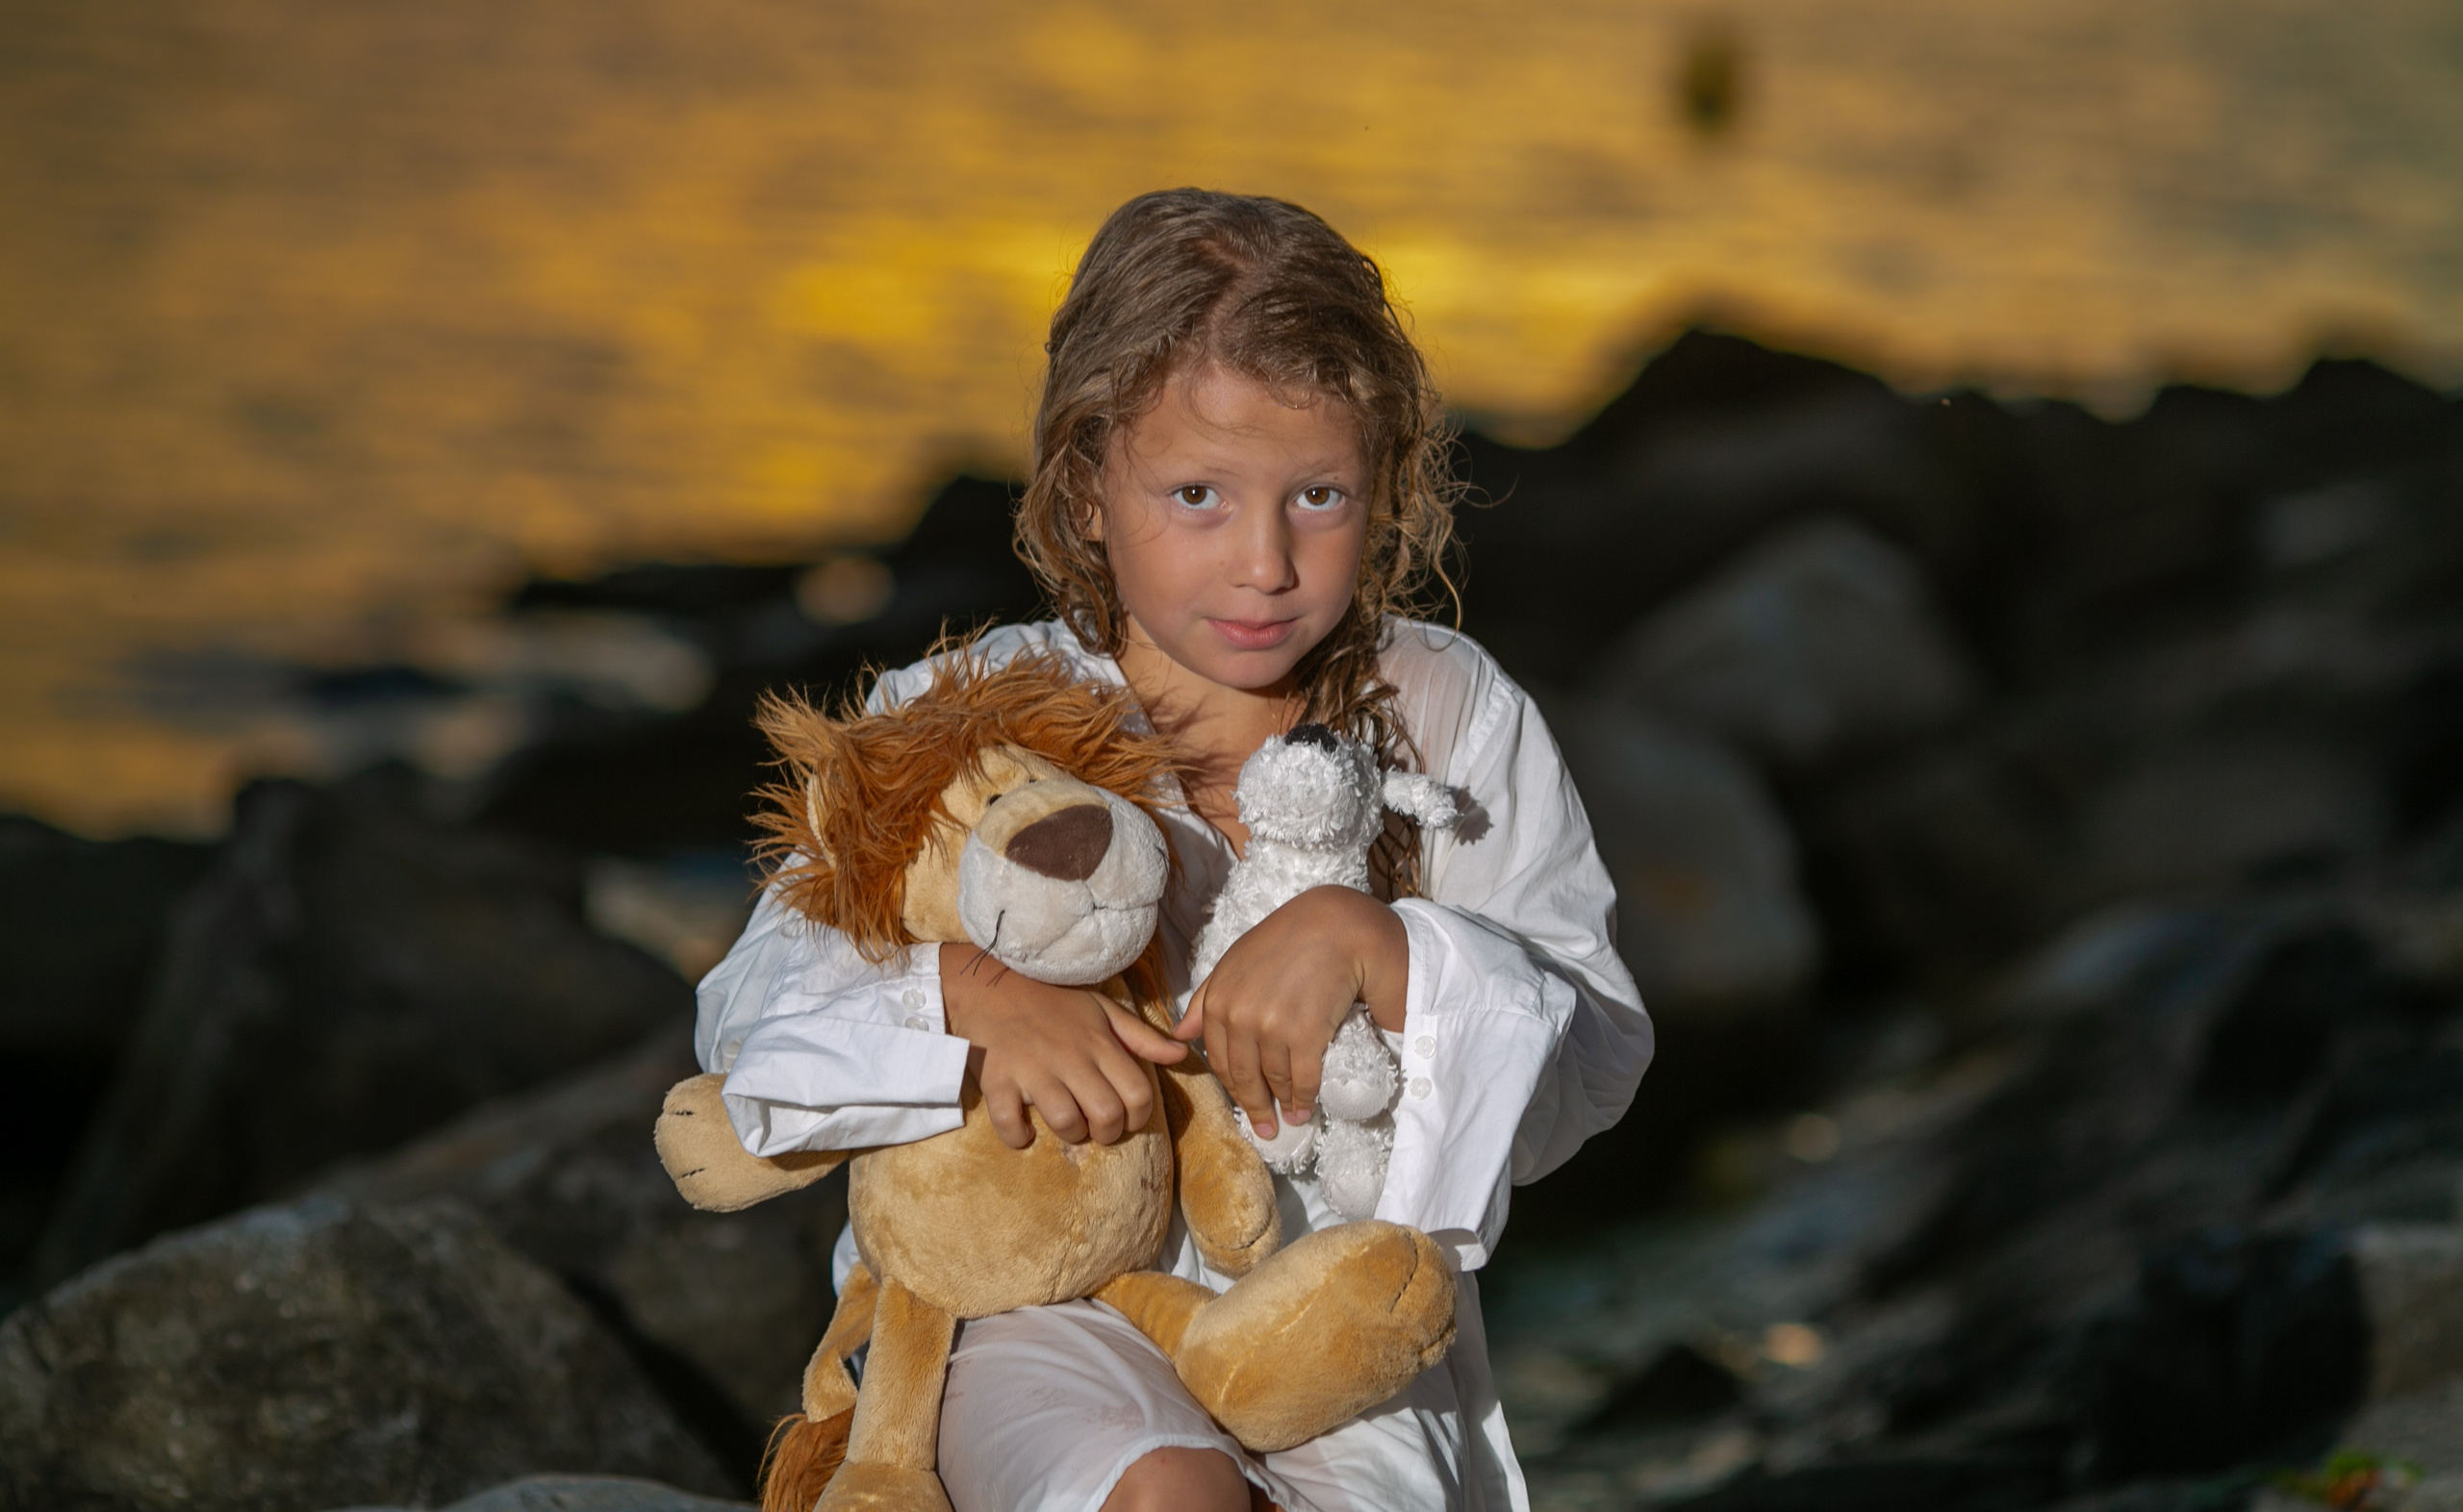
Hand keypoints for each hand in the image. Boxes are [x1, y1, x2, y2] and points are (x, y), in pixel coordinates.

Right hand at [940, 946, 1186, 1148]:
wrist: (994, 988)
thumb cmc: (1055, 1003)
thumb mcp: (1104, 1011)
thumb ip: (1143, 1038)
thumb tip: (1182, 1054)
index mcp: (1099, 1043)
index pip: (1137, 1093)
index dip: (1140, 1116)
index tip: (1128, 1118)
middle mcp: (1070, 1057)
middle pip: (1106, 1114)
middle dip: (1108, 1132)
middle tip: (1099, 1126)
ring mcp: (1033, 1070)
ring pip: (1066, 1122)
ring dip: (1071, 1134)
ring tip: (1068, 1124)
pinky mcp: (999, 1079)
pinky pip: (1010, 1123)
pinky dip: (1018, 1135)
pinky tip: (1024, 1130)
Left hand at [1175, 886, 1408, 1138]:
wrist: (1335, 927)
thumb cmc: (1286, 941)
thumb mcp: (1236, 961)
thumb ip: (1206, 997)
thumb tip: (1179, 1035)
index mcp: (1218, 1001)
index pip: (1219, 1059)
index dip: (1233, 1087)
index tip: (1245, 1103)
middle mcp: (1239, 1017)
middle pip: (1243, 1077)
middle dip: (1254, 1106)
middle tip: (1264, 1128)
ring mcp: (1271, 1027)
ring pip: (1273, 1081)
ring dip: (1282, 1105)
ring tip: (1289, 1118)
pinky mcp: (1305, 1034)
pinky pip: (1302, 1078)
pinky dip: (1304, 1098)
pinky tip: (1305, 1108)